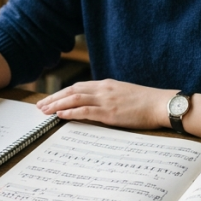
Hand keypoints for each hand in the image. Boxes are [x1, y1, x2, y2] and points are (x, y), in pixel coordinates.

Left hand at [36, 79, 171, 130]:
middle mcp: (103, 89)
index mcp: (105, 84)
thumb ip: (108, 97)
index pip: (77, 87)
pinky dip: (71, 112)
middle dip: (54, 98)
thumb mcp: (123, 94)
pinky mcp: (110, 113)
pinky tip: (60, 115)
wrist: (161, 104)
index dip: (61, 93)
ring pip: (75, 99)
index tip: (50, 99)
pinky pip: (85, 111)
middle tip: (40, 106)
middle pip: (71, 91)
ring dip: (57, 105)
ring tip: (45, 111)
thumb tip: (95, 104)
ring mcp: (106, 100)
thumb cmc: (146, 102)